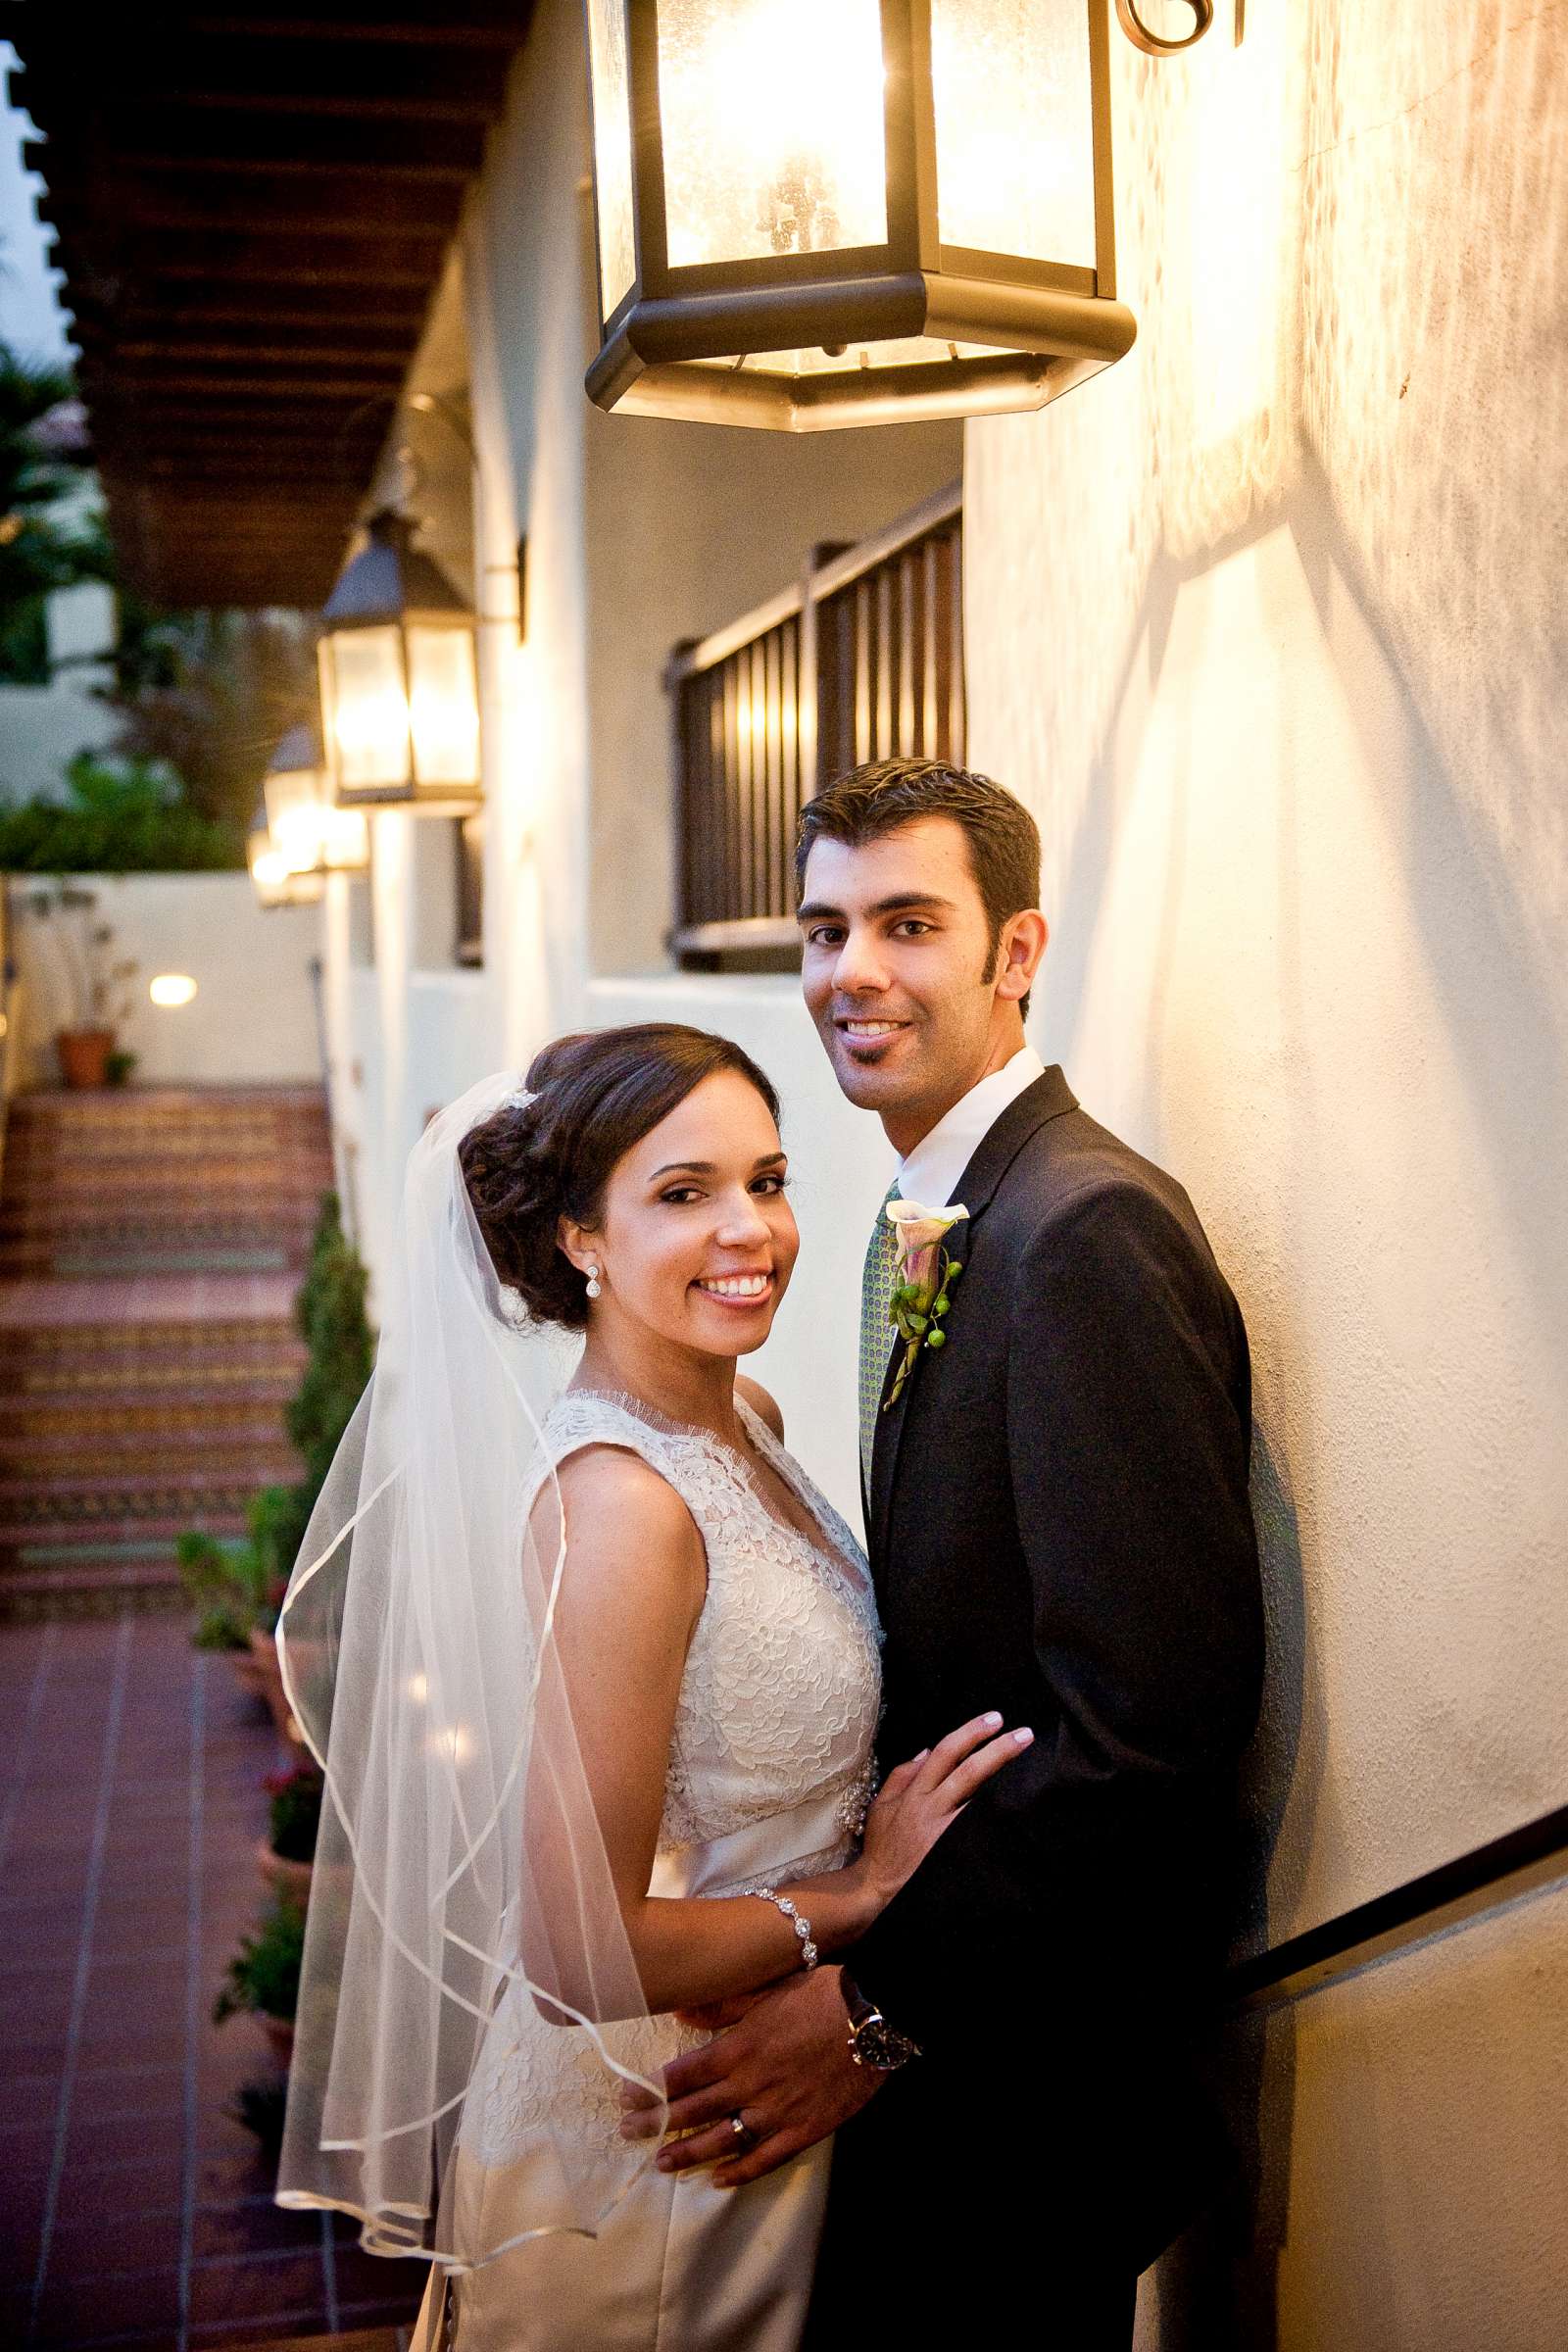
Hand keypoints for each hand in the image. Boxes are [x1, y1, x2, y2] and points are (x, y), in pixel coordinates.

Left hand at [619, 1967, 880, 2186]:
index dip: (651, 2089)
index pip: (682, 2075)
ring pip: (722, 2140)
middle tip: (628, 2133)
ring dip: (688, 2152)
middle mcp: (749, 2084)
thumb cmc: (820, 1993)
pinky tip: (718, 2181)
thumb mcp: (766, 1988)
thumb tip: (680, 2012)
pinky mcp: (802, 2130)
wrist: (873, 2016)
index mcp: (737, 2048)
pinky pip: (764, 2159)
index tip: (625, 2098)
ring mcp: (776, 2111)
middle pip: (693, 2110)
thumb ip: (722, 2004)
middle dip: (656, 2123)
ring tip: (662, 2162)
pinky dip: (739, 2173)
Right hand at [859, 1709, 1031, 1909]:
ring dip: (1005, 1782)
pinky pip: (979, 1830)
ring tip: (1029, 1768)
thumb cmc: (883, 1845)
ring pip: (979, 1800)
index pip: (946, 1752)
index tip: (995, 1719)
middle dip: (998, 1749)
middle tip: (1024, 1734)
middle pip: (969, 1771)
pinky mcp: (954, 1853)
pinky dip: (997, 1817)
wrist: (878, 1887)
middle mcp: (932, 1808)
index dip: (971, 1732)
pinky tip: (1019, 1808)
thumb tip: (926, 1750)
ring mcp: (945, 1832)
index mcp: (916, 1792)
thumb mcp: (882, 1804)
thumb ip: (903, 1775)